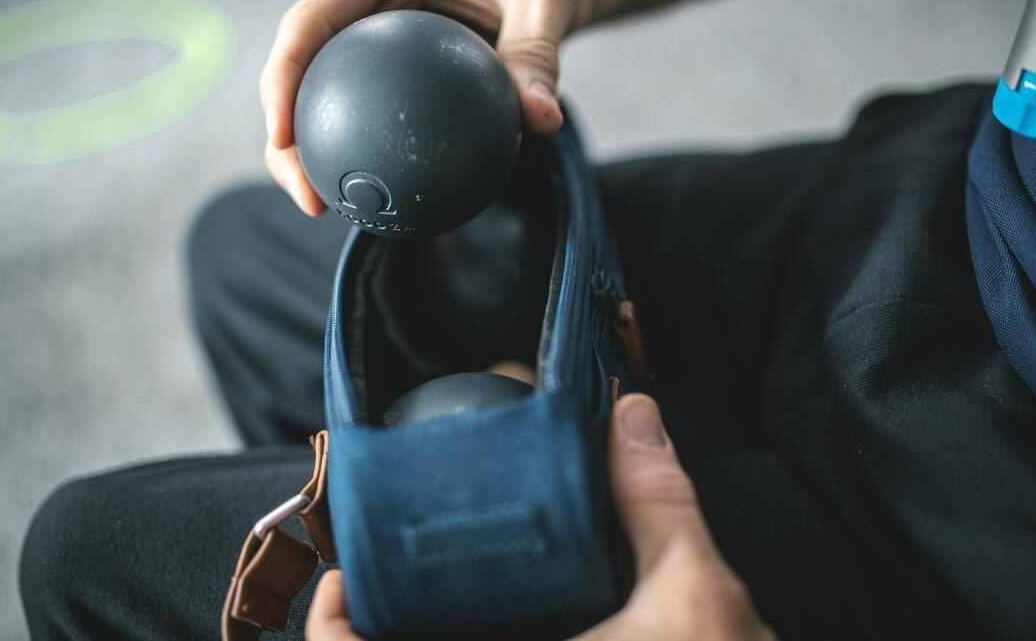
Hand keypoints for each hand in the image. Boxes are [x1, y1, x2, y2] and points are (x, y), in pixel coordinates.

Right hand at [261, 0, 592, 214]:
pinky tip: (380, 200)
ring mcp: (366, 34)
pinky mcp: (384, 65)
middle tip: (310, 199)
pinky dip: (362, 154)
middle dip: (284, 137)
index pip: (308, 22)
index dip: (282, 79)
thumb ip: (537, 55)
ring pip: (319, 96)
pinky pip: (361, 111)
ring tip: (327, 209)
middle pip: (297, 68)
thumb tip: (539, 119)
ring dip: (311, 155)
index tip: (284, 138)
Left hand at [305, 394, 773, 639]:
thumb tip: (630, 417)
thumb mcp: (698, 591)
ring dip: (433, 635)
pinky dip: (487, 637)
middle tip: (389, 573)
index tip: (343, 582)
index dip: (337, 627)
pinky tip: (513, 623)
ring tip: (444, 595)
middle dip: (385, 627)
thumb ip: (656, 500)